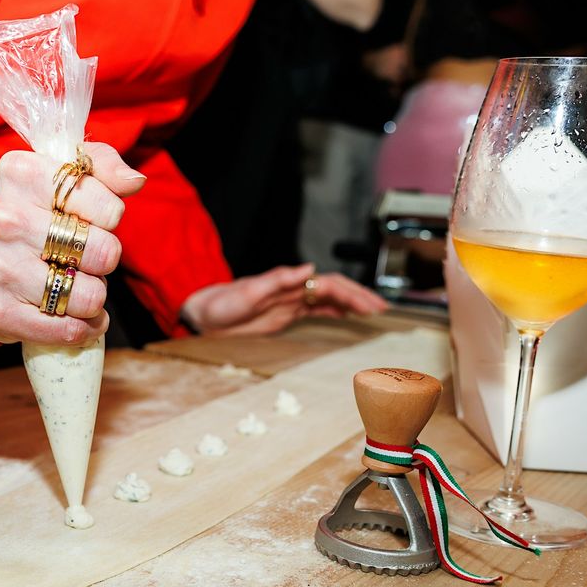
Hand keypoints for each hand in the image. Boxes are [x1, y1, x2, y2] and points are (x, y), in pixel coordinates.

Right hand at [0, 142, 145, 344]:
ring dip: (94, 298)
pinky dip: (83, 329)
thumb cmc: (34, 213)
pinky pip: (66, 330)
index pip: (109, 208)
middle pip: (102, 253)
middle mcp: (4, 220)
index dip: (109, 220)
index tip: (88, 221)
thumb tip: (134, 181)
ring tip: (79, 287)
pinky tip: (79, 318)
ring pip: (87, 296)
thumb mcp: (65, 174)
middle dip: (104, 260)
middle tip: (85, 259)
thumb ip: (105, 165)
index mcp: (22, 175)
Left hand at [180, 263, 387, 335]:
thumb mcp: (248, 292)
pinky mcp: (286, 315)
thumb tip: (309, 267)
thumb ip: (278, 280)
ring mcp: (291, 302)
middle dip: (360, 298)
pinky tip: (350, 320)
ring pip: (330, 300)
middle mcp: (294, 290)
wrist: (203, 316)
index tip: (370, 306)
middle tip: (383, 311)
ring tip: (375, 315)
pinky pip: (318, 312)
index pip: (329, 285)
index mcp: (289, 283)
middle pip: (335, 290)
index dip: (351, 294)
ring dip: (352, 305)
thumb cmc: (221, 304)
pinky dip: (337, 313)